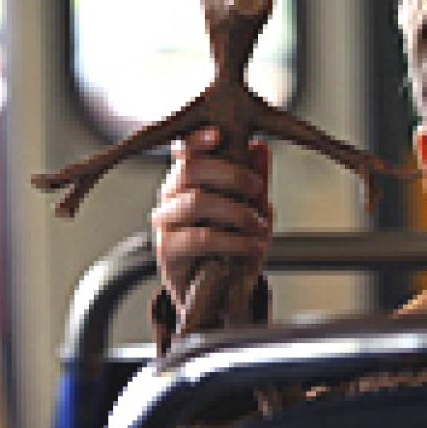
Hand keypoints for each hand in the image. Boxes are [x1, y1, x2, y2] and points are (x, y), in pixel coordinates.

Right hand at [151, 126, 272, 314]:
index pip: (184, 150)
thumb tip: (260, 147)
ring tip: (259, 225)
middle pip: (190, 169)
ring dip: (237, 211)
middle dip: (230, 174)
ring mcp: (166, 222)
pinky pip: (202, 237)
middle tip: (256, 188)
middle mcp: (170, 195)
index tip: (220, 134)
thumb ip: (254, 182)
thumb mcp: (250, 211)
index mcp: (186, 179)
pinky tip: (253, 246)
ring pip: (197, 201)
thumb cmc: (230, 246)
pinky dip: (234, 241)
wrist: (217, 293)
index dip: (198, 139)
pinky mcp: (167, 250)